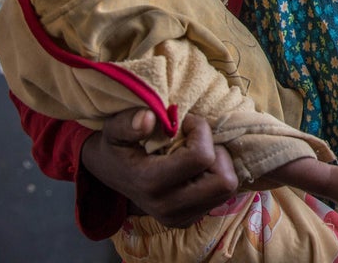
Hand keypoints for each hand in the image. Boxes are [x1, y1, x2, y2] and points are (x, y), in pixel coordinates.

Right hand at [80, 109, 238, 227]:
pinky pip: (221, 197)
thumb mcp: (113, 130)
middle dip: (217, 154)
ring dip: (218, 165)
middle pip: (225, 182)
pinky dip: (215, 177)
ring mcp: (180, 218)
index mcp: (151, 184)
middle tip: (197, 142)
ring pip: (227, 190)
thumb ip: (127, 123)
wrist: (109, 172)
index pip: (202, 158)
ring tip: (195, 155)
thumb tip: (148, 118)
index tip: (186, 123)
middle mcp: (168, 208)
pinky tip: (194, 170)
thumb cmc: (116, 146)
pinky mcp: (188, 220)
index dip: (201, 131)